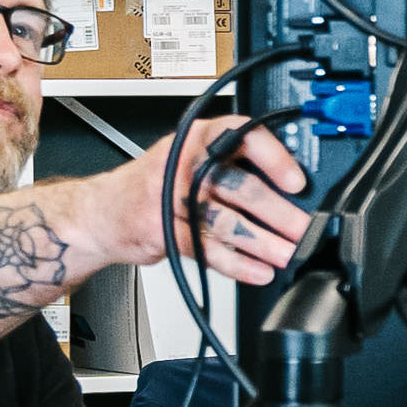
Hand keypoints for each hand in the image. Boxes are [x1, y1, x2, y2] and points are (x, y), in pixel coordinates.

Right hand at [99, 116, 317, 289]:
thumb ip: (231, 165)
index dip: (274, 157)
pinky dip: (238, 264)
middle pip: (240, 187)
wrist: (100, 212)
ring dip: (264, 243)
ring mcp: (171, 198)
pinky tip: (259, 271)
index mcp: (197, 139)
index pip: (241, 135)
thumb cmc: (155, 185)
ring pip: (227, 222)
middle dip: (280, 213)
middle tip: (305, 230)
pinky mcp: (163, 231)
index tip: (298, 181)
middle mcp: (184, 164)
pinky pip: (207, 250)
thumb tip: (292, 191)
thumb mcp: (189, 158)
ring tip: (288, 255)